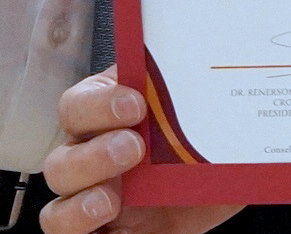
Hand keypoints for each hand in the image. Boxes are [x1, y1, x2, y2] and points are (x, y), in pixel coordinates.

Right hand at [41, 70, 239, 233]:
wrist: (221, 188)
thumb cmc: (202, 145)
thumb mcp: (208, 121)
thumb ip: (205, 102)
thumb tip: (234, 73)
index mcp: (106, 117)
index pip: (78, 104)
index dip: (99, 104)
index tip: (136, 104)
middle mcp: (90, 159)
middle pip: (60, 160)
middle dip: (94, 155)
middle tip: (134, 149)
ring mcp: (90, 202)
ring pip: (56, 210)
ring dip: (79, 207)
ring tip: (112, 202)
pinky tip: (121, 230)